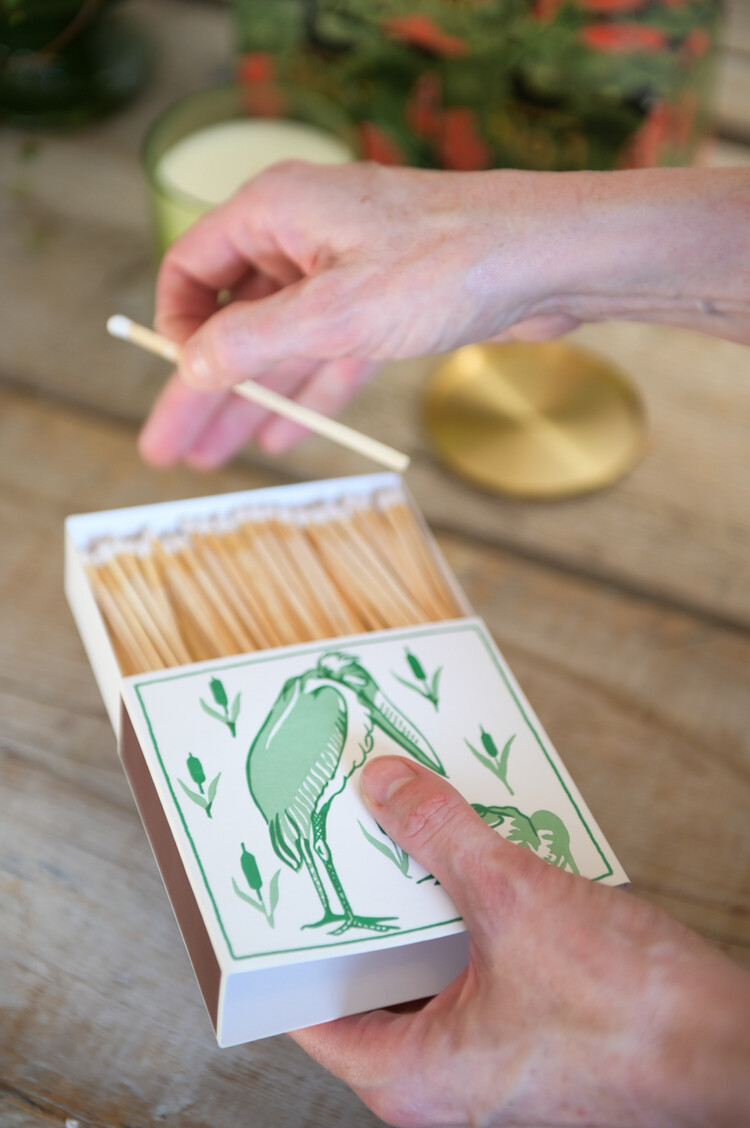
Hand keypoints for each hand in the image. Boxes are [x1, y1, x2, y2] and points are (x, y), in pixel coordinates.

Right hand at [138, 161, 578, 468]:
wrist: (550, 260)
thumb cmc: (447, 263)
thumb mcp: (333, 312)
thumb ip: (252, 342)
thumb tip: (190, 368)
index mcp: (275, 211)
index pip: (191, 270)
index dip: (174, 330)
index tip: (176, 386)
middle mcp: (304, 235)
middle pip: (233, 321)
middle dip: (203, 389)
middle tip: (171, 451)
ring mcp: (347, 271)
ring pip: (281, 345)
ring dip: (250, 403)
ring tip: (214, 460)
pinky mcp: (386, 305)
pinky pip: (328, 354)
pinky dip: (305, 395)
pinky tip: (279, 437)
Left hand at [290, 757, 749, 1127]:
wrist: (735, 1057)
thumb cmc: (633, 1019)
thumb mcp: (516, 901)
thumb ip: (441, 835)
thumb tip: (385, 786)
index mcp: (412, 1078)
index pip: (312, 1014)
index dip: (286, 945)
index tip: (277, 887)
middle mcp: (444, 1082)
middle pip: (372, 980)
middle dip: (363, 904)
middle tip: (345, 837)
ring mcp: (491, 1063)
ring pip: (429, 969)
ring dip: (424, 901)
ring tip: (412, 832)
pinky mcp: (533, 1037)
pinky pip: (477, 968)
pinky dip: (469, 917)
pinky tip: (482, 859)